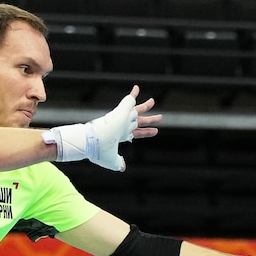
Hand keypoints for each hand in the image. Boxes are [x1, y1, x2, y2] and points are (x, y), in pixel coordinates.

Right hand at [44, 86, 159, 170]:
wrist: (95, 141)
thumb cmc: (100, 151)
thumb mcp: (111, 160)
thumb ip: (118, 163)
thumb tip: (122, 167)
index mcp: (120, 135)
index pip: (135, 133)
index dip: (144, 133)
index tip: (155, 132)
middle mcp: (122, 125)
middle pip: (139, 121)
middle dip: (149, 120)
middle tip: (160, 118)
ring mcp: (122, 118)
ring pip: (137, 111)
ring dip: (146, 106)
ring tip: (153, 101)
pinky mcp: (122, 111)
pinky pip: (129, 100)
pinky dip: (133, 94)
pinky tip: (137, 88)